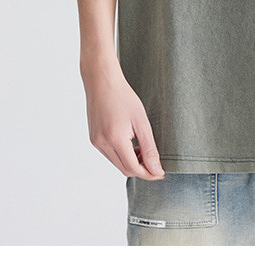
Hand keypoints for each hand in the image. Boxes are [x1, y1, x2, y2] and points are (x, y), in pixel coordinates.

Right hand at [81, 58, 165, 179]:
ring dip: (132, 162)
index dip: (149, 173)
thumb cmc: (123, 96)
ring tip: (145, 151)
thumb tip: (156, 169)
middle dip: (141, 169)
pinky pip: (110, 155)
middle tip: (156, 163)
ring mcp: (95, 142)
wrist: (102, 81)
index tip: (161, 173)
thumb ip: (149, 147)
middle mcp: (102, 144)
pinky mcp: (93, 139)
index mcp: (114, 138)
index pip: (133, 168)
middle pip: (124, 169)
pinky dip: (122, 155)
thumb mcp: (141, 121)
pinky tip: (131, 144)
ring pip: (117, 163)